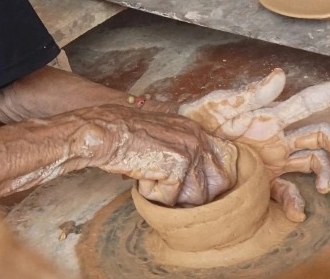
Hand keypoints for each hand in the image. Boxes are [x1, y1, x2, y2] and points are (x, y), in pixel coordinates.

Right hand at [78, 104, 238, 207]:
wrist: (105, 132)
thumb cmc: (125, 135)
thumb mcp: (162, 135)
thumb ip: (183, 149)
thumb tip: (199, 183)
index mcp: (196, 130)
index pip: (225, 163)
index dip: (213, 182)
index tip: (196, 189)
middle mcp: (197, 139)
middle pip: (216, 185)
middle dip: (194, 194)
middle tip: (169, 187)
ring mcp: (189, 152)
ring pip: (195, 197)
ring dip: (170, 194)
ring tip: (151, 177)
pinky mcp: (176, 167)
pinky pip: (170, 198)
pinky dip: (151, 194)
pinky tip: (140, 176)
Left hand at [178, 69, 329, 221]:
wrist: (178, 153)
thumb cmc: (197, 123)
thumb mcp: (218, 106)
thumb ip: (249, 94)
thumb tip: (280, 75)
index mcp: (272, 116)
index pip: (310, 100)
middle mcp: (279, 137)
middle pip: (322, 136)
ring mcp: (275, 161)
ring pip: (315, 164)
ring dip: (326, 174)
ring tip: (323, 187)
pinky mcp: (264, 183)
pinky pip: (288, 193)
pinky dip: (297, 203)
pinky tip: (296, 211)